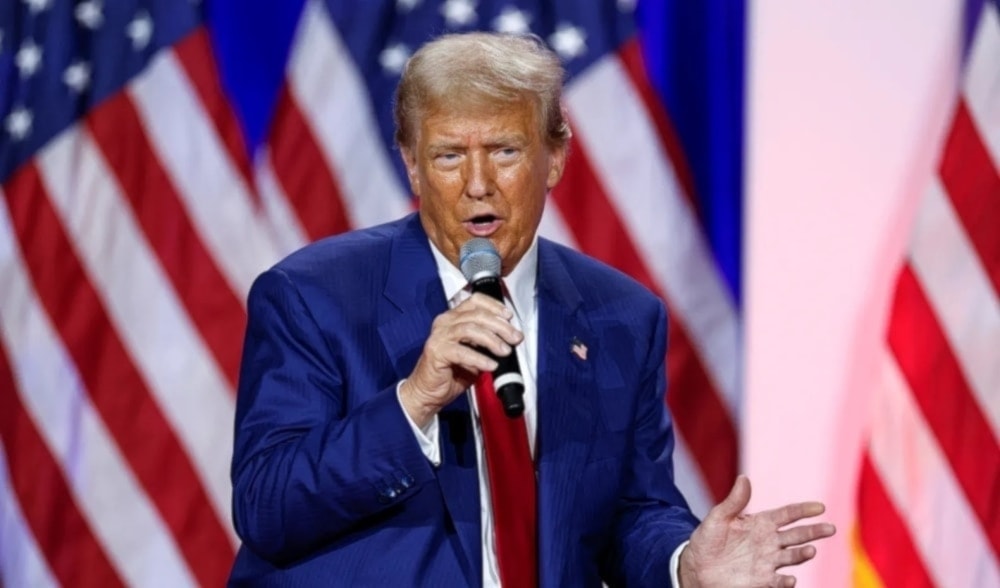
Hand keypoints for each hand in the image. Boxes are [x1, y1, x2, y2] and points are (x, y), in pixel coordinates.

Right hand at [399, 293, 522, 427]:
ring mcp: (439, 336)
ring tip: (504, 351)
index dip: (494, 306)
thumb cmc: (451, 373)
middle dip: (500, 326)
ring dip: (491, 340)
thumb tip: (510, 337)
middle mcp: (445, 322)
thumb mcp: (475, 352)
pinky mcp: (436, 351)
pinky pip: (461, 351)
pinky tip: (490, 365)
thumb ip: (488, 341)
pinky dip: (479, 358)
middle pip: (476, 315)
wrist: (428, 392)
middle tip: (515, 338)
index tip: (509, 317)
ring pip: (470, 329)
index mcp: (453, 318)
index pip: (475, 301)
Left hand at [679, 475, 835, 587]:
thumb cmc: (707, 540)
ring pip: (792, 556)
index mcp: (761, 523)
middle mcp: (769, 541)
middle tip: (830, 528)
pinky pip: (778, 580)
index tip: (820, 507)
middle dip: (814, 532)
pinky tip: (790, 579)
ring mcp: (768, 561)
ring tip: (810, 551)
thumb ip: (734, 501)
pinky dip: (786, 581)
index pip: (787, 514)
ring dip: (802, 554)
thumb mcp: (718, 517)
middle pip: (797, 535)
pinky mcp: (763, 580)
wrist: (697, 567)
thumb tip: (744, 477)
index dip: (803, 510)